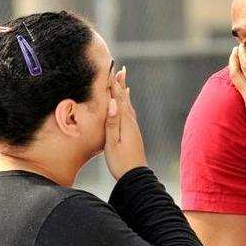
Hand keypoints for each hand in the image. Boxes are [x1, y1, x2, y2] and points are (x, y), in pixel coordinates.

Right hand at [104, 66, 147, 180]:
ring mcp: (133, 127)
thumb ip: (112, 123)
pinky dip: (127, 103)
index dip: (113, 84)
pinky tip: (126, 103)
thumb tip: (113, 103)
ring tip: (123, 79)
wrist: (136, 177)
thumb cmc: (121, 163)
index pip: (117, 98)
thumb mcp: (112, 143)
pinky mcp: (133, 133)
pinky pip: (129, 112)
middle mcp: (131, 122)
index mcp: (125, 122)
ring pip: (127, 104)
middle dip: (120, 83)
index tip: (110, 69)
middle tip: (119, 68)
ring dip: (124, 91)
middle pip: (124, 98)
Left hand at [229, 45, 245, 145]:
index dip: (243, 54)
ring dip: (235, 68)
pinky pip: (240, 88)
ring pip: (236, 82)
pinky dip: (239, 78)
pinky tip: (245, 76)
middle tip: (236, 48)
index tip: (243, 43)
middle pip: (235, 74)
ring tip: (237, 58)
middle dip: (234, 59)